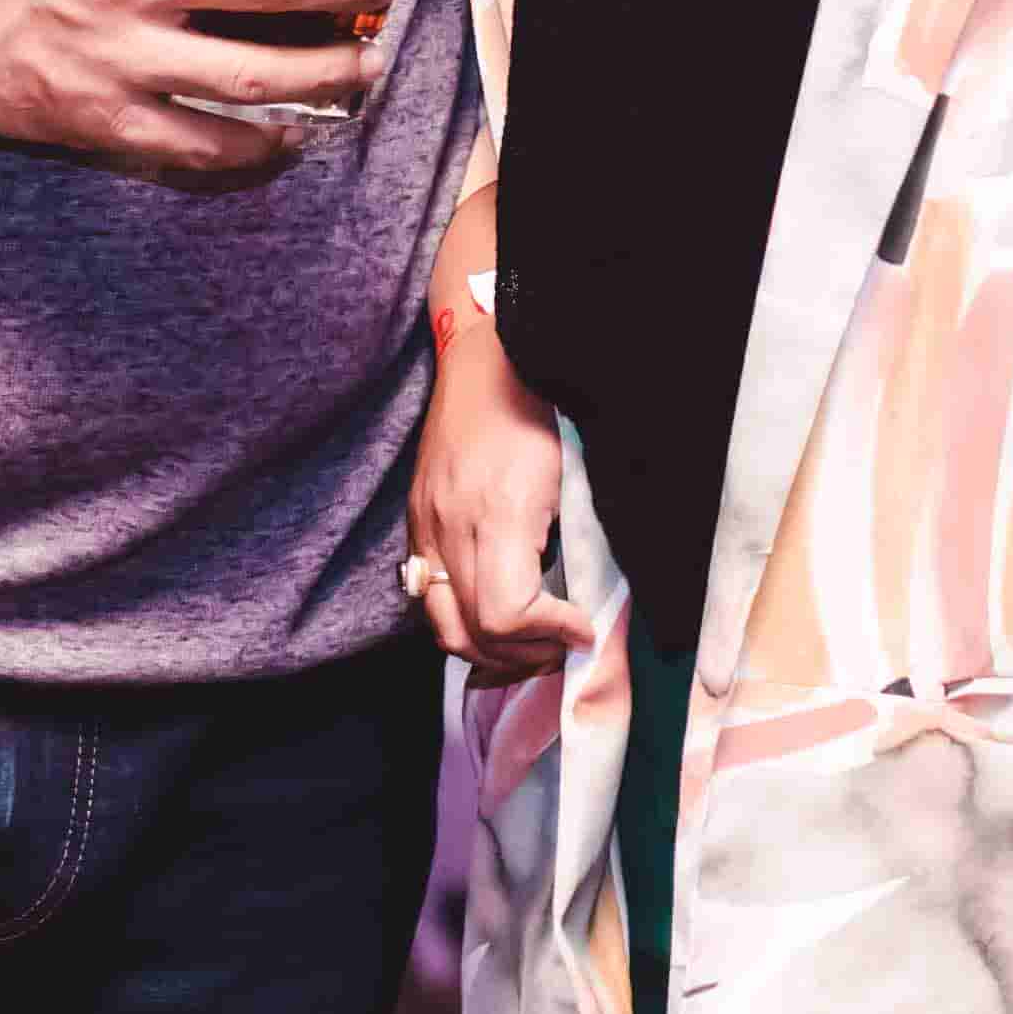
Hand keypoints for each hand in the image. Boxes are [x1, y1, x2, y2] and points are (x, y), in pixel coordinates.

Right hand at [410, 315, 592, 677]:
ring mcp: (425, 527)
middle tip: (564, 644)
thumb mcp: (577, 473)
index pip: (506, 615)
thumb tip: (596, 602)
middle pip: (471, 633)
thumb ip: (582, 541)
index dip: (549, 635)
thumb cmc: (543, 407)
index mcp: (498, 512)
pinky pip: (429, 597)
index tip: (584, 628)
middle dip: (524, 654)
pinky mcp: (416, 522)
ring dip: (489, 649)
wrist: (483, 359)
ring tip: (533, 641)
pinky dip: (464, 621)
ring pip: (442, 626)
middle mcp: (450, 527)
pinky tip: (499, 615)